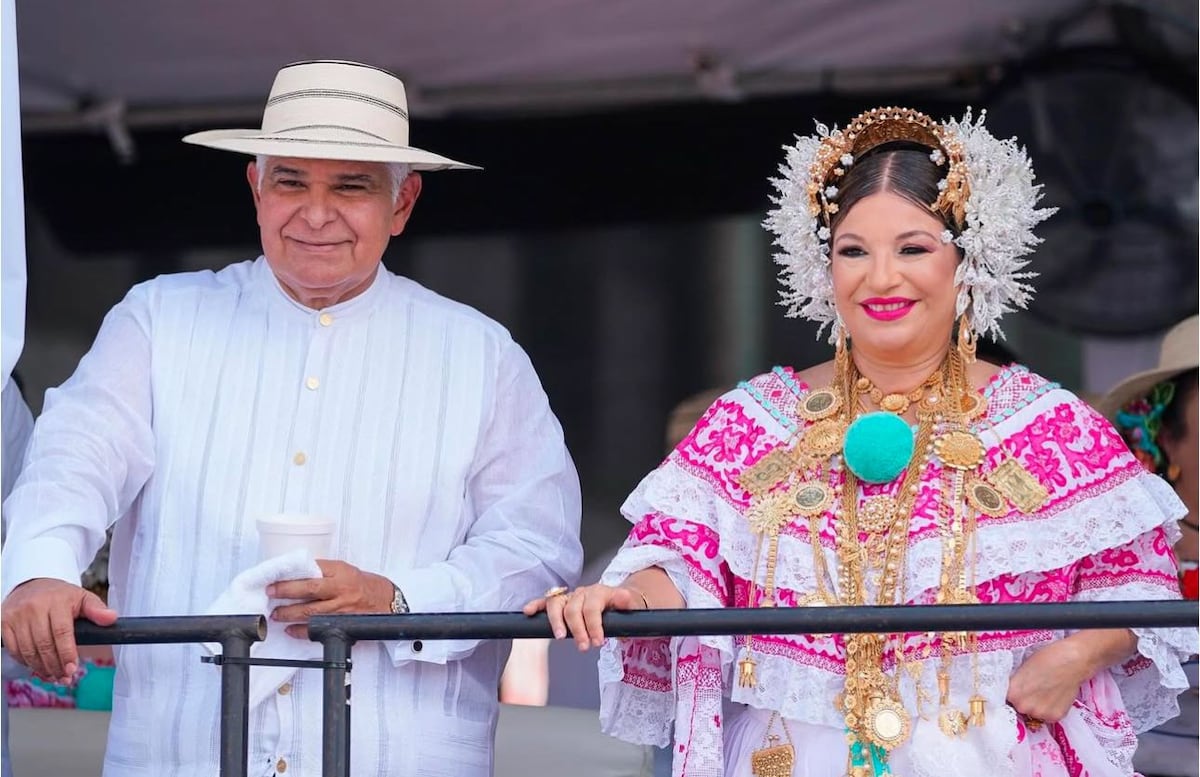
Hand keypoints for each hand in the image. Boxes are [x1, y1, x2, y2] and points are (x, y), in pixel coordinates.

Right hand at [1, 578, 117, 683]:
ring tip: (54, 676)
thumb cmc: (60, 596)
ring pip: (28, 650)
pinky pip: (14, 649)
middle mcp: (34, 608)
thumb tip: (112, 618)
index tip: (72, 669)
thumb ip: (97, 610)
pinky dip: (26, 662)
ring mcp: (16, 616)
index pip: (62, 632)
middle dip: (55, 666)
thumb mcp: (82, 598)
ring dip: (41, 668)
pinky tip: (38, 668)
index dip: (67, 653)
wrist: (31, 584)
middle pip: (44, 645)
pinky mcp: (4, 623)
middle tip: (65, 678)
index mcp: (56, 601)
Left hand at [267, 560, 393, 638]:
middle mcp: (341, 590)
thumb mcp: (345, 570)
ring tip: (276, 614)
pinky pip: (318, 629)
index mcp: (341, 572)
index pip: (314, 569)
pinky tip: (290, 630)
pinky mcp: (342, 624)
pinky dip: (302, 631)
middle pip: (310, 590)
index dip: (293, 575)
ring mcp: (342, 609)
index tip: (276, 578)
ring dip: (290, 613)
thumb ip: (323, 572)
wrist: (385, 601)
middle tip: (270, 593)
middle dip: (287, 591)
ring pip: (311, 612)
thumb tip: (296, 574)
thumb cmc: (362, 584)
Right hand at [522, 583, 646, 650]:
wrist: (620, 602)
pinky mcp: (562, 602)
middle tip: (584, 648)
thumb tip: (624, 597)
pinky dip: (536, 605)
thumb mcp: (632, 608)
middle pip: (573, 608)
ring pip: (557, 604)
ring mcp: (571, 596)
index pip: (592, 607)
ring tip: (559, 637)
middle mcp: (583, 592)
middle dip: (578, 629)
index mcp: (600, 592)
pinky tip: (528, 612)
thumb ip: (626, 604)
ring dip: (556, 621)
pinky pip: (546, 602)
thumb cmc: (624, 609)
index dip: (593, 625)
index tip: (597, 642)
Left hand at [1006, 639, 1087, 723]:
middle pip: (1018, 708)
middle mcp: (1024, 707)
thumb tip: (1010, 693)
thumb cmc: (1046, 658)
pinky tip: (1054, 695)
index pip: (1004, 699)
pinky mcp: (1056, 717)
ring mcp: (1040, 713)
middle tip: (1033, 689)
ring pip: (1033, 713)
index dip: (1010, 694)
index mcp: (1012, 693)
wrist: (1073, 661)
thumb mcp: (1021, 669)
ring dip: (1037, 706)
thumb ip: (1015, 684)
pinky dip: (1050, 708)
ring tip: (1045, 691)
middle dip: (1023, 700)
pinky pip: (1047, 715)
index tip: (1015, 691)